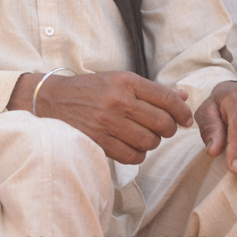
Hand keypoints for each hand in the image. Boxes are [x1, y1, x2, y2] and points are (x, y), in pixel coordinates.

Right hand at [28, 70, 192, 163]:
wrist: (51, 100)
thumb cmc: (89, 90)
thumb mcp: (118, 80)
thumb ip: (151, 90)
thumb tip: (184, 97)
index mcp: (125, 81)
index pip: (167, 99)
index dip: (182, 112)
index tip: (185, 120)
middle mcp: (117, 100)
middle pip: (163, 123)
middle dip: (168, 129)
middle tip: (162, 129)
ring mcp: (107, 121)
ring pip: (150, 142)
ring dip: (151, 143)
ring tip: (142, 136)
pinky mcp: (98, 140)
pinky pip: (132, 156)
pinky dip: (137, 155)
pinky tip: (130, 146)